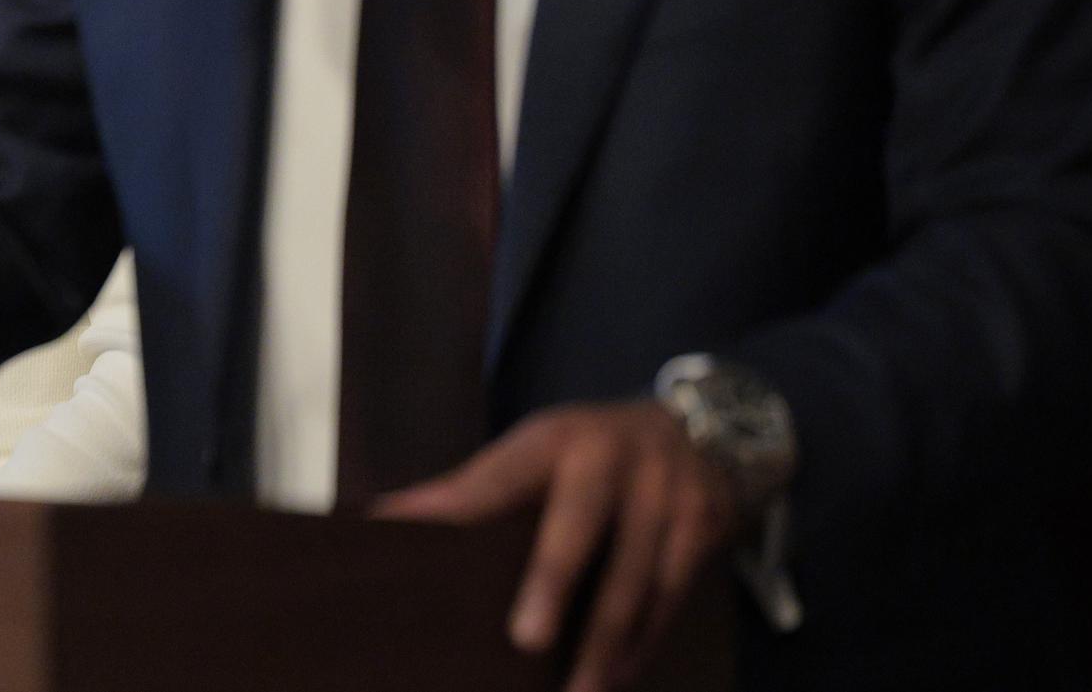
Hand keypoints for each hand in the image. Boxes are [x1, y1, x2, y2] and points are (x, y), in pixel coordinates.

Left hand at [373, 400, 738, 691]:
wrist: (699, 426)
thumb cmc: (589, 452)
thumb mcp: (537, 450)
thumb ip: (476, 488)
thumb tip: (387, 521)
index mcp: (553, 437)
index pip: (497, 476)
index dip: (455, 507)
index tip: (406, 535)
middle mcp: (611, 456)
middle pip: (578, 525)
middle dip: (553, 582)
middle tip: (526, 640)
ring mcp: (666, 489)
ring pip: (635, 576)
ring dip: (605, 642)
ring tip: (577, 691)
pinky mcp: (705, 523)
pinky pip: (672, 595)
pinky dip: (643, 641)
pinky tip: (618, 675)